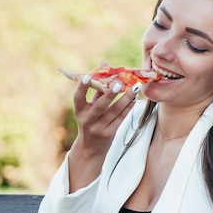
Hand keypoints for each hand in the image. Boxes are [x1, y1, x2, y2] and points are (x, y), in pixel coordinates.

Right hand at [68, 73, 136, 190]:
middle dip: (109, 94)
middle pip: (99, 106)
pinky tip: (134, 99)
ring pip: (114, 112)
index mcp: (79, 111)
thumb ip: (97, 88)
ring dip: (125, 99)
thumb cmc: (91, 121)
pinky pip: (121, 119)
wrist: (91, 149)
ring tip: (135, 88)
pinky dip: (128, 108)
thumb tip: (104, 64)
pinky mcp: (109, 134)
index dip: (82, 87)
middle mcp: (87, 120)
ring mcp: (98, 129)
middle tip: (119, 82)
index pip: (78, 98)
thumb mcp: (89, 107)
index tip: (88, 76)